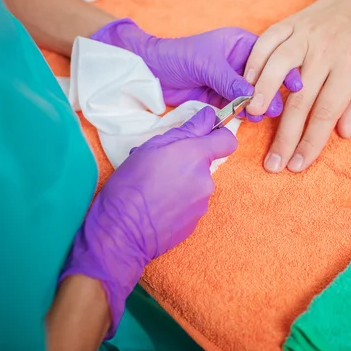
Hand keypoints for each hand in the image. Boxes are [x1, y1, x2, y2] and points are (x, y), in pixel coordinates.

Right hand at [58, 107, 236, 336]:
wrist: (123, 232)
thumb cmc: (131, 185)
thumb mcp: (151, 148)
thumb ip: (186, 130)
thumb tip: (208, 117)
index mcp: (196, 156)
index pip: (227, 140)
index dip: (218, 135)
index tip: (205, 135)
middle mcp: (205, 179)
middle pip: (205, 164)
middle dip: (187, 163)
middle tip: (158, 167)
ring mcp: (202, 203)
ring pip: (196, 184)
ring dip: (181, 183)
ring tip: (154, 189)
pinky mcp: (195, 222)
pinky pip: (191, 204)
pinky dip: (178, 202)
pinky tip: (157, 206)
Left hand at [91, 19, 301, 121]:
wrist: (151, 72)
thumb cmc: (177, 56)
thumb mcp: (206, 64)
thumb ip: (229, 80)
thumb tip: (253, 96)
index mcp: (240, 44)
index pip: (268, 55)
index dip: (282, 69)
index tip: (294, 84)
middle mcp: (240, 62)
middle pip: (264, 78)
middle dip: (270, 93)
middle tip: (275, 108)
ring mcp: (231, 82)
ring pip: (252, 96)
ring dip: (257, 106)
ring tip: (259, 115)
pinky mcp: (222, 98)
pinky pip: (238, 107)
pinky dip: (242, 114)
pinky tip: (246, 118)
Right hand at [244, 0, 350, 172]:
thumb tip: (344, 133)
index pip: (326, 112)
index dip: (311, 141)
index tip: (298, 165)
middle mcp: (326, 49)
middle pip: (300, 98)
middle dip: (285, 135)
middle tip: (273, 163)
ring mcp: (305, 33)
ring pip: (278, 66)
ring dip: (262, 92)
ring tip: (252, 118)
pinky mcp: (291, 22)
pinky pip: (267, 41)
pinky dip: (254, 61)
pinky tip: (246, 83)